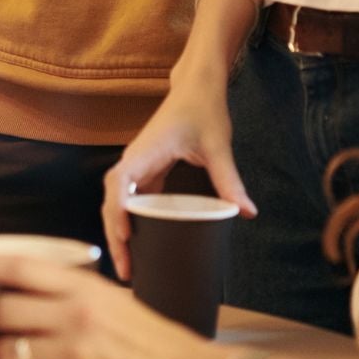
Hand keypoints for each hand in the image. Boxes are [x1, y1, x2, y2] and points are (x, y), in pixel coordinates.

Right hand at [101, 79, 252, 279]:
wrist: (197, 86)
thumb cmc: (203, 109)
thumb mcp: (218, 145)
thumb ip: (229, 180)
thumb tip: (247, 213)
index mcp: (144, 152)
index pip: (118, 183)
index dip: (117, 211)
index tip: (126, 236)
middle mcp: (135, 160)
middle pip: (111, 200)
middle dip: (114, 235)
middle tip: (125, 271)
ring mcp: (139, 166)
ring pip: (117, 202)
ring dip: (119, 231)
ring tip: (128, 266)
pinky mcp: (148, 170)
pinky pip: (131, 200)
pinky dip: (130, 222)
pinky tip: (140, 243)